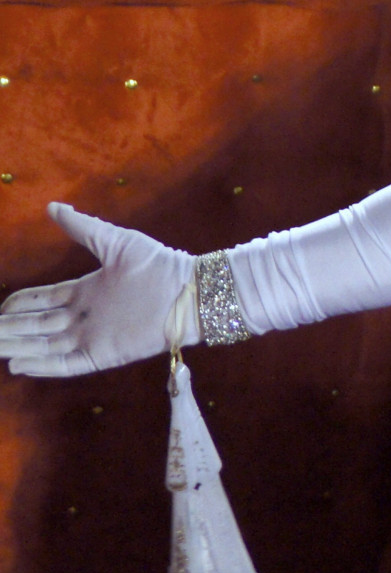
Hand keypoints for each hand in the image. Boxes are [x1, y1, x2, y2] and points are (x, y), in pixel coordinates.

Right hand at [0, 203, 194, 376]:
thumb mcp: (115, 241)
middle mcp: (86, 317)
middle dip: (10, 329)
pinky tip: (19, 364)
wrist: (191, 289)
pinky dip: (43, 365)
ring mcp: (94, 336)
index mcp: (86, 292)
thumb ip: (83, 228)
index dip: (20, 305)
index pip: (42, 301)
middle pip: (37, 326)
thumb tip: (53, 207)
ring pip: (46, 346)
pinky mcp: (105, 354)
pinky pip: (68, 363)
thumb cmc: (160, 264)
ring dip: (20, 347)